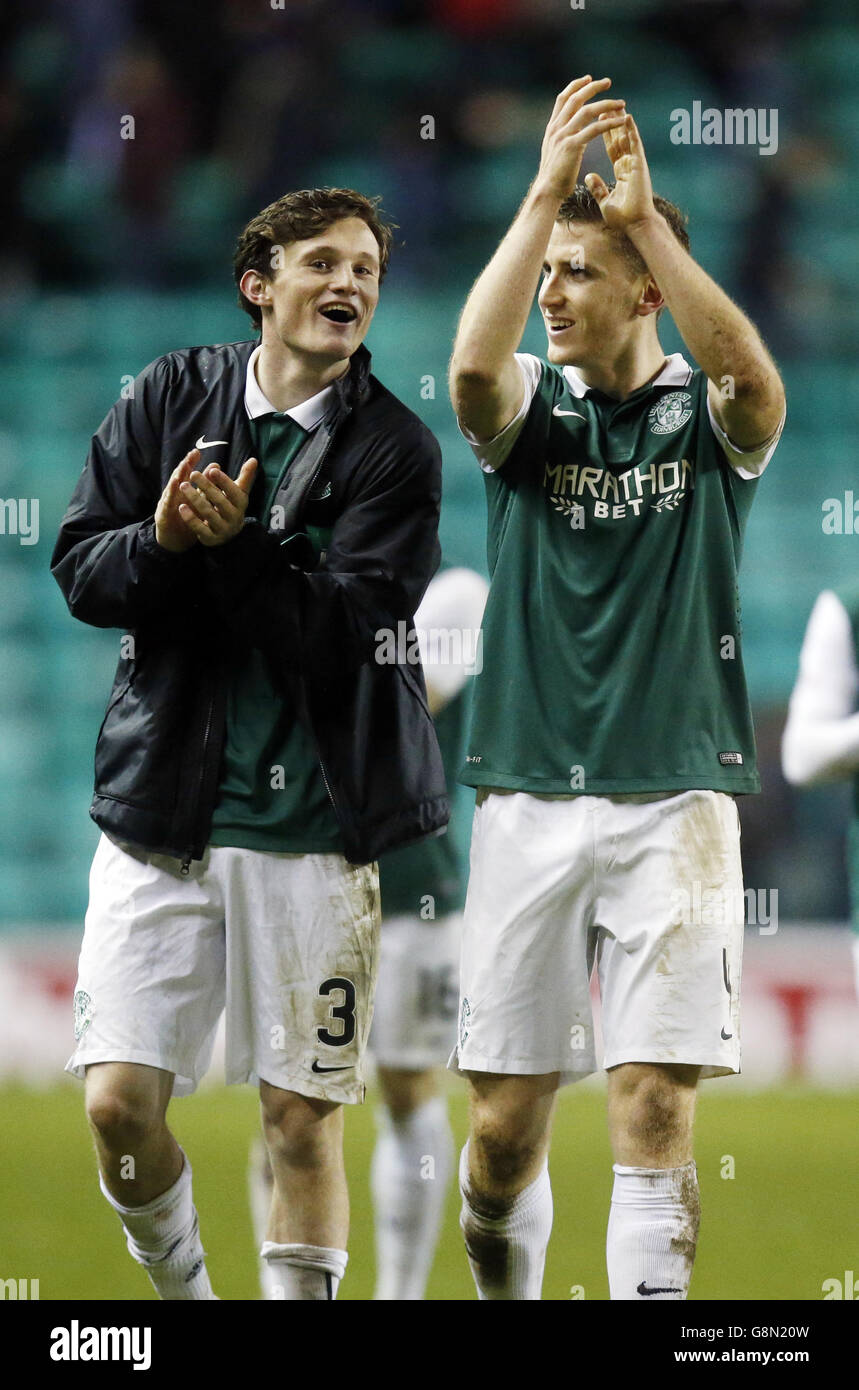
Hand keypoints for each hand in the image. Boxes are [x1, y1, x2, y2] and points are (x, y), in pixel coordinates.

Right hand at [155, 452, 197, 552]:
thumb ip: (205, 484)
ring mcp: (167, 504)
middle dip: (183, 467)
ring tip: (181, 471)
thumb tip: (216, 466)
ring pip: (171, 490)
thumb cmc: (186, 517)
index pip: (186, 474)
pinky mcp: (163, 516)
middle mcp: (174, 494)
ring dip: (176, 480)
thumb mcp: (198, 500)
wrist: (175, 540)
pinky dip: (170, 498)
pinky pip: (167, 506)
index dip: (190, 463)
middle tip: (189, 456)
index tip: (196, 452)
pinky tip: (173, 492)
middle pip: (178, 477)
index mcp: (183, 490)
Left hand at [177, 457, 258, 546]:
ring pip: (208, 513)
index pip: (234, 492)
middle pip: (220, 501)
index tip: (212, 470)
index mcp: (241, 504)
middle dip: (206, 486)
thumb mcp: (238, 492)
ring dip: (195, 498)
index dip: (224, 481)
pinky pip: (200, 528)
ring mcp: (223, 529)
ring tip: (183, 485)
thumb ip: (245, 477)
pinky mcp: (211, 539)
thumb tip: (254, 459)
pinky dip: (191, 518)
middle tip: (193, 473)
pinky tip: (181, 506)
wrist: (228, 534)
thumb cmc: (231, 506)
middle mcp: (234, 518)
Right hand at [536, 76, 626, 201]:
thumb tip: (571, 132)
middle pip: (575, 99)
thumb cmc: (554, 177)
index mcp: (552, 128)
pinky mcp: (573, 146)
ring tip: (621, 103)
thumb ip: (562, 138)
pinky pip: (594, 129)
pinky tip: (621, 121)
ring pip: (587, 111)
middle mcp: (556, 128)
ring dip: (606, 104)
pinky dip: (610, 123)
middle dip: (592, 87)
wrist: (547, 191)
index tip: (588, 79)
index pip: (563, 99)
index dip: (575, 86)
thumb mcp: (555, 152)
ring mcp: (563, 136)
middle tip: (608, 82)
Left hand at [585, 112, 654, 230]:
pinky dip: (631, 131)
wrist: (636, 225)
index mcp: (621, 170)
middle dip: (612, 120)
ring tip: (616, 103)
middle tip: (606, 102)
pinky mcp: (640, 165)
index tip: (598, 117)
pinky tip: (627, 117)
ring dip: (621, 120)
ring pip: (627, 137)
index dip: (604, 131)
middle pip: (619, 137)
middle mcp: (629, 163)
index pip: (611, 146)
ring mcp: (635, 163)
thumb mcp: (604, 200)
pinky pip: (635, 145)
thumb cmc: (623, 217)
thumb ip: (598, 187)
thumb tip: (588, 176)